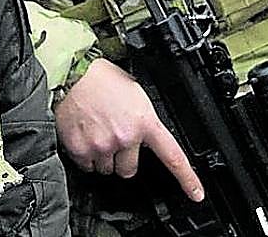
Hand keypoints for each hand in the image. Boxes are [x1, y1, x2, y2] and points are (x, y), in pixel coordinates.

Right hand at [54, 58, 204, 200]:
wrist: (71, 73)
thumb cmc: (101, 78)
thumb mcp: (134, 93)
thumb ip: (142, 119)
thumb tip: (143, 133)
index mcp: (144, 122)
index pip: (173, 157)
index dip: (187, 179)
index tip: (196, 194)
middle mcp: (125, 137)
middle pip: (129, 170)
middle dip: (122, 159)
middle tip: (112, 139)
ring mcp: (102, 145)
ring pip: (106, 168)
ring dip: (102, 156)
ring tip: (95, 131)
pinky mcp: (80, 149)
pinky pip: (86, 165)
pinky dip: (85, 155)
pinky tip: (83, 135)